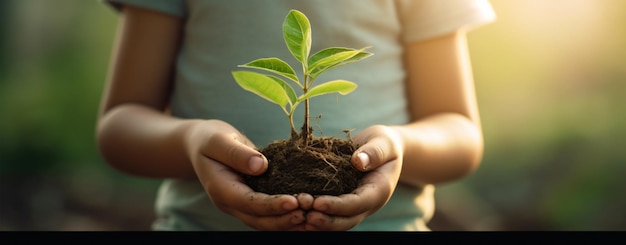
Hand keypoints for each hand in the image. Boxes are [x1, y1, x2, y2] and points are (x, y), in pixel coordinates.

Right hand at [186, 119, 306, 229]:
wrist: (202, 145)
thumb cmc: (209, 139)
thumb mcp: (218, 140)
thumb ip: (236, 153)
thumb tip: (260, 165)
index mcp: (220, 189)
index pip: (248, 202)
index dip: (271, 205)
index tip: (293, 202)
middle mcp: (231, 203)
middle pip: (259, 219)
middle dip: (284, 218)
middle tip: (309, 211)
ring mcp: (241, 205)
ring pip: (266, 222)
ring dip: (289, 221)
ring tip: (312, 215)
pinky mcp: (251, 202)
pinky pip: (270, 214)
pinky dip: (287, 215)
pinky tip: (307, 211)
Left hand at [303, 125, 402, 230]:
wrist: (381, 150)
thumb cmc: (383, 145)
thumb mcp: (384, 143)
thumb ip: (374, 152)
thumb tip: (358, 161)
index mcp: (378, 191)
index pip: (357, 204)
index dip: (337, 206)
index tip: (318, 203)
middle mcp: (365, 205)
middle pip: (345, 221)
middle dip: (324, 220)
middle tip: (303, 214)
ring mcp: (352, 207)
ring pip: (334, 223)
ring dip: (315, 221)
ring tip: (295, 215)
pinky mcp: (340, 203)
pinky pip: (326, 214)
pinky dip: (311, 215)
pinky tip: (293, 210)